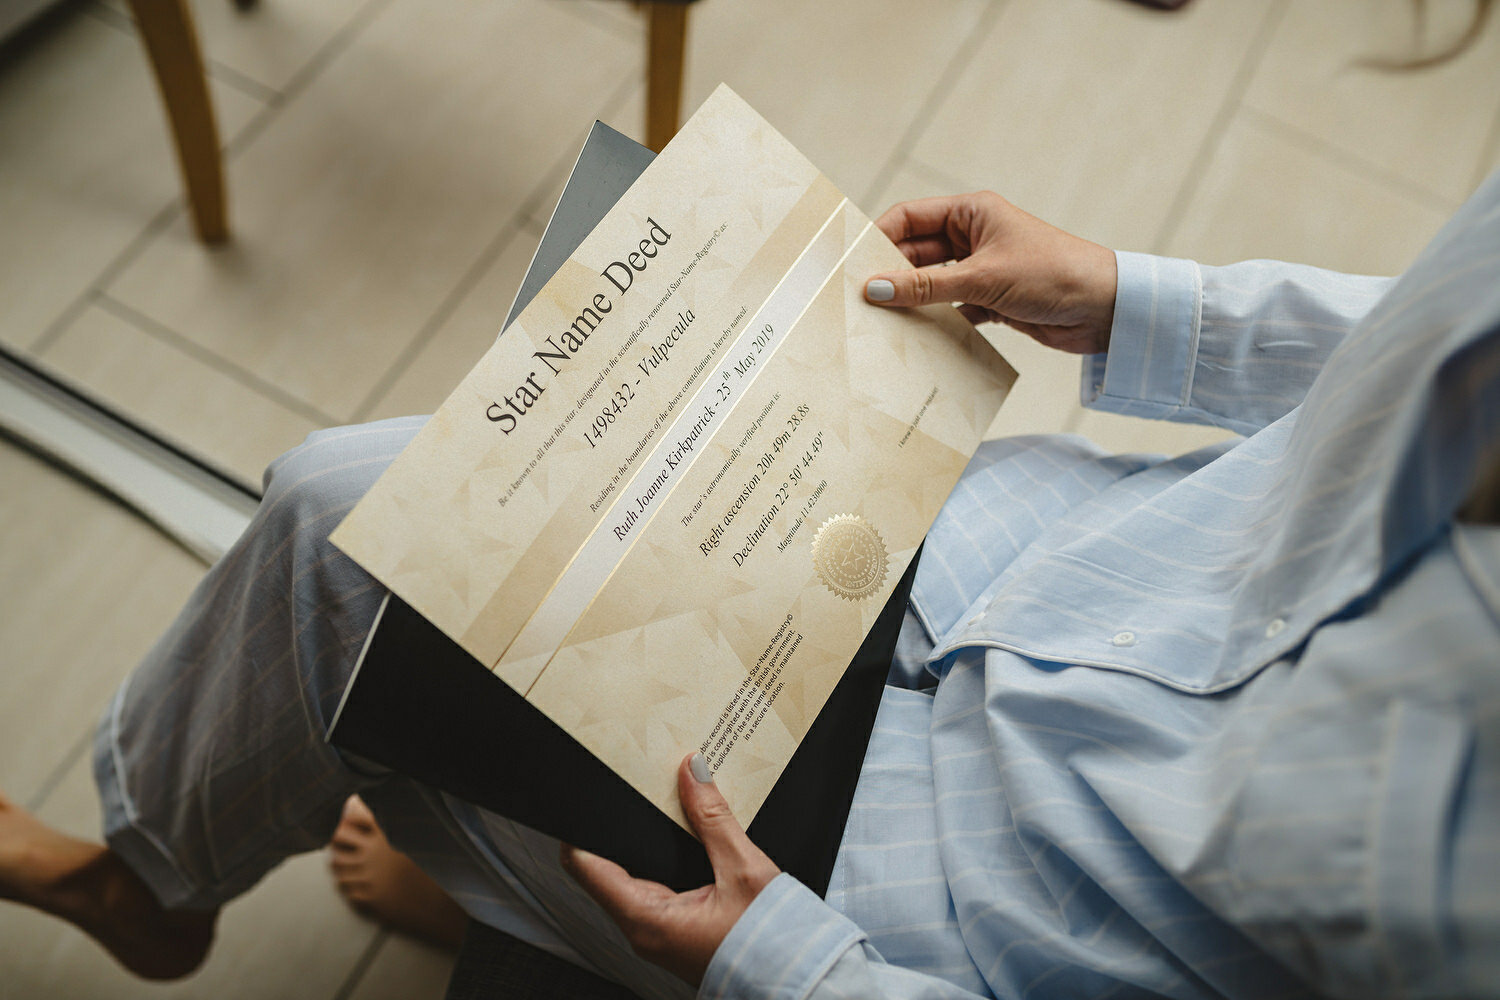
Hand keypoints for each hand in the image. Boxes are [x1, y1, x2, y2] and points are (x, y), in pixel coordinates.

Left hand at [561, 753, 779, 985]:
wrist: (798, 980)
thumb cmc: (772, 944)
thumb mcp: (744, 870)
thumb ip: (714, 819)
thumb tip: (692, 773)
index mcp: (647, 919)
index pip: (585, 867)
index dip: (579, 829)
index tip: (590, 797)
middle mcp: (643, 931)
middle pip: (604, 869)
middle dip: (618, 828)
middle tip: (633, 790)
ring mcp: (657, 934)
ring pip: (628, 879)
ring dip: (641, 844)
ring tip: (660, 807)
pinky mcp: (674, 931)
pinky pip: (652, 890)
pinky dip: (660, 861)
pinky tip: (681, 840)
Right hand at [865, 191, 1117, 354]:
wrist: (1106, 309)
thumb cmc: (1053, 274)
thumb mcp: (982, 278)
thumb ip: (925, 286)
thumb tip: (874, 288)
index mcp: (972, 212)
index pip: (909, 217)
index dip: (877, 238)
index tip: (849, 264)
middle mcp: (973, 237)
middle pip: (915, 253)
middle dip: (889, 275)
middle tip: (857, 301)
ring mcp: (981, 270)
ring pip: (930, 284)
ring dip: (911, 302)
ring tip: (878, 323)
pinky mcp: (990, 300)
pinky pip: (949, 309)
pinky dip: (934, 323)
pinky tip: (914, 340)